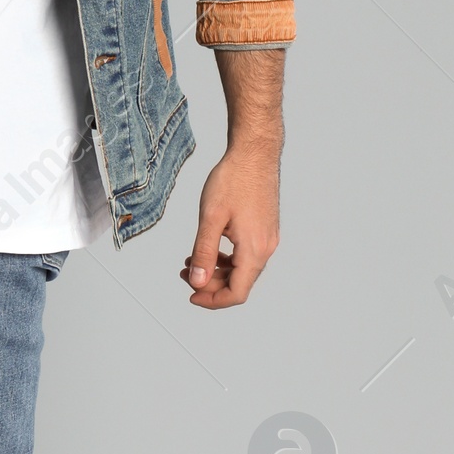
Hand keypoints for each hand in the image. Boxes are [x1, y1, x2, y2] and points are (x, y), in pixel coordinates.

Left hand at [180, 143, 279, 308]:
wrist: (255, 153)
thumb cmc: (234, 179)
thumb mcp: (211, 218)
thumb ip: (204, 253)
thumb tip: (198, 282)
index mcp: (254, 249)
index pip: (237, 293)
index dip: (213, 300)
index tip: (192, 295)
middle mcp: (266, 248)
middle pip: (239, 283)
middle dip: (210, 284)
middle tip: (186, 273)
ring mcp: (267, 238)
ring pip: (242, 269)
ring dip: (216, 270)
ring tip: (192, 260)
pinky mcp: (265, 229)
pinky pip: (246, 254)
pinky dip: (226, 258)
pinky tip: (209, 248)